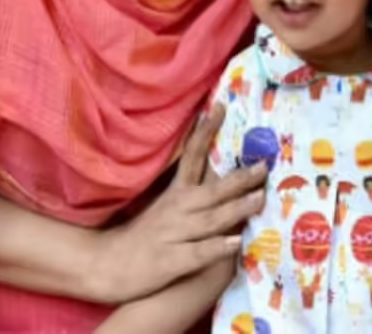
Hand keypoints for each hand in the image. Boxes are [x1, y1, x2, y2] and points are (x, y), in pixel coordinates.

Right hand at [89, 103, 266, 302]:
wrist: (105, 265)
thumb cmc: (141, 235)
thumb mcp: (163, 205)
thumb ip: (189, 190)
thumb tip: (218, 169)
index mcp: (174, 193)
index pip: (192, 156)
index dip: (206, 131)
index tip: (222, 107)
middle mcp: (176, 209)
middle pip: (212, 190)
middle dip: (240, 178)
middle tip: (265, 165)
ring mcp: (174, 235)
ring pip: (210, 219)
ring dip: (236, 208)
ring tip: (260, 198)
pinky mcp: (171, 261)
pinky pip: (197, 253)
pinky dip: (215, 247)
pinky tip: (235, 243)